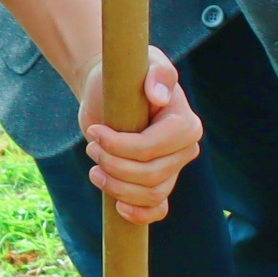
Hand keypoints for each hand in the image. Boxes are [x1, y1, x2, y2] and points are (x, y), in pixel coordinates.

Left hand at [77, 46, 202, 221]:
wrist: (111, 90)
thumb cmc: (128, 73)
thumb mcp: (145, 62)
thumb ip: (158, 74)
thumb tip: (158, 96)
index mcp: (185, 123)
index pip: (150, 150)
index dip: (118, 147)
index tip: (94, 132)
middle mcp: (186, 149)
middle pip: (149, 176)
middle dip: (112, 166)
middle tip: (91, 147)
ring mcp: (174, 168)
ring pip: (150, 194)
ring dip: (115, 186)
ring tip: (95, 169)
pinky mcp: (159, 182)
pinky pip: (157, 209)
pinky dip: (140, 214)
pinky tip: (119, 206)